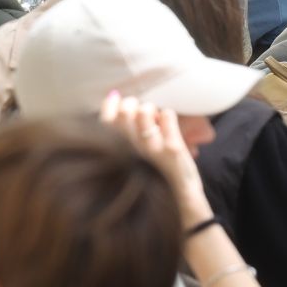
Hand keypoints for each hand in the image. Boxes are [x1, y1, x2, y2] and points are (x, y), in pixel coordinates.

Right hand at [98, 90, 206, 221]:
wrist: (179, 192)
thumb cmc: (155, 163)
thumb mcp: (135, 146)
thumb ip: (126, 124)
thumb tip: (114, 95)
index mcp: (123, 146)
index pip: (106, 120)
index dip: (110, 106)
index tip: (118, 100)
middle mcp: (134, 148)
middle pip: (125, 112)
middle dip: (134, 103)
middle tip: (143, 112)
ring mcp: (152, 148)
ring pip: (145, 112)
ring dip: (152, 110)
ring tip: (156, 119)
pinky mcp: (172, 149)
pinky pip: (167, 116)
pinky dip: (168, 116)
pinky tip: (169, 126)